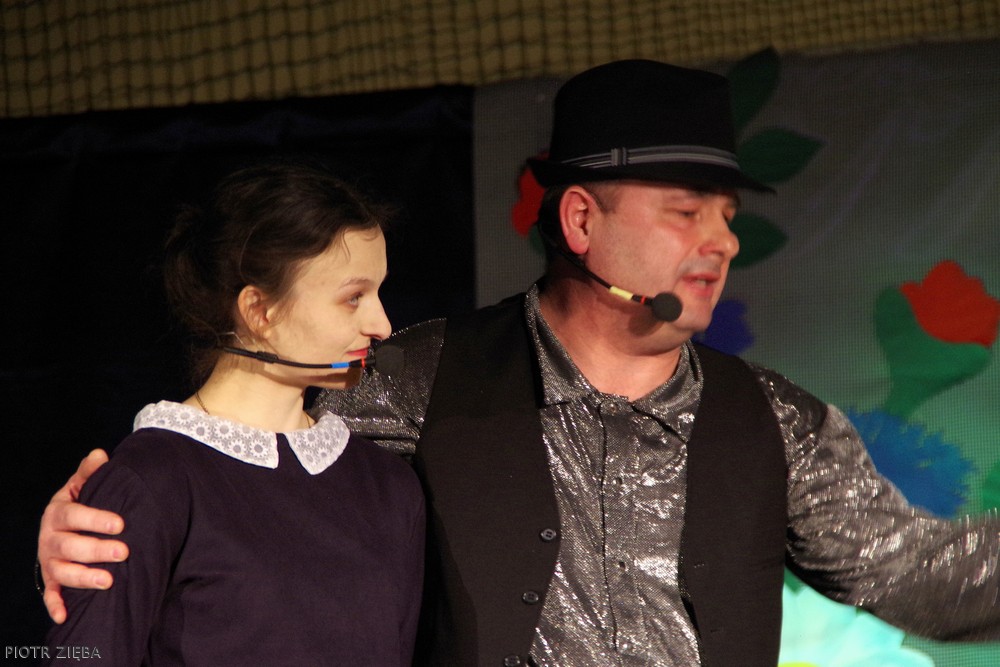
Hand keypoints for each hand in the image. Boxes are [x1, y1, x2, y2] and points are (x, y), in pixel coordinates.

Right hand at [37, 449, 127, 623]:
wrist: (62, 524)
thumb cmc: (80, 503)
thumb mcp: (83, 485)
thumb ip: (91, 472)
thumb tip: (100, 455)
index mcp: (58, 512)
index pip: (74, 515)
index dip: (96, 519)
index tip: (120, 524)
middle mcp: (49, 537)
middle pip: (70, 546)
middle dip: (96, 550)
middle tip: (124, 553)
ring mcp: (48, 560)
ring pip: (62, 571)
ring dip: (83, 578)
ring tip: (108, 582)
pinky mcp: (50, 578)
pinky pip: (50, 594)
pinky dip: (55, 605)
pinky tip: (65, 615)